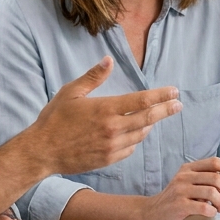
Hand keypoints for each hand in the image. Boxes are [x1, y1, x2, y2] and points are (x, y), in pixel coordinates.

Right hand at [21, 56, 180, 174]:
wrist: (42, 152)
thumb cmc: (54, 119)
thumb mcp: (70, 92)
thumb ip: (93, 77)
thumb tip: (109, 60)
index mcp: (105, 109)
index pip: (142, 101)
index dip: (161, 96)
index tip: (174, 92)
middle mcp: (112, 129)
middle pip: (148, 118)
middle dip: (166, 110)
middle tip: (178, 104)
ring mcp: (111, 146)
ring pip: (140, 134)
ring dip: (150, 124)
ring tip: (155, 116)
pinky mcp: (108, 159)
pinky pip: (130, 149)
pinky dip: (136, 140)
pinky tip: (135, 133)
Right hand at [137, 158, 219, 219]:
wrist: (152, 213)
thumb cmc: (176, 199)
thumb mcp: (189, 183)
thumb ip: (206, 180)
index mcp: (189, 168)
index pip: (215, 162)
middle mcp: (184, 176)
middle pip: (216, 178)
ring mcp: (180, 190)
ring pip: (212, 192)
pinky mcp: (178, 205)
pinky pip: (203, 207)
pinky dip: (212, 211)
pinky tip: (210, 213)